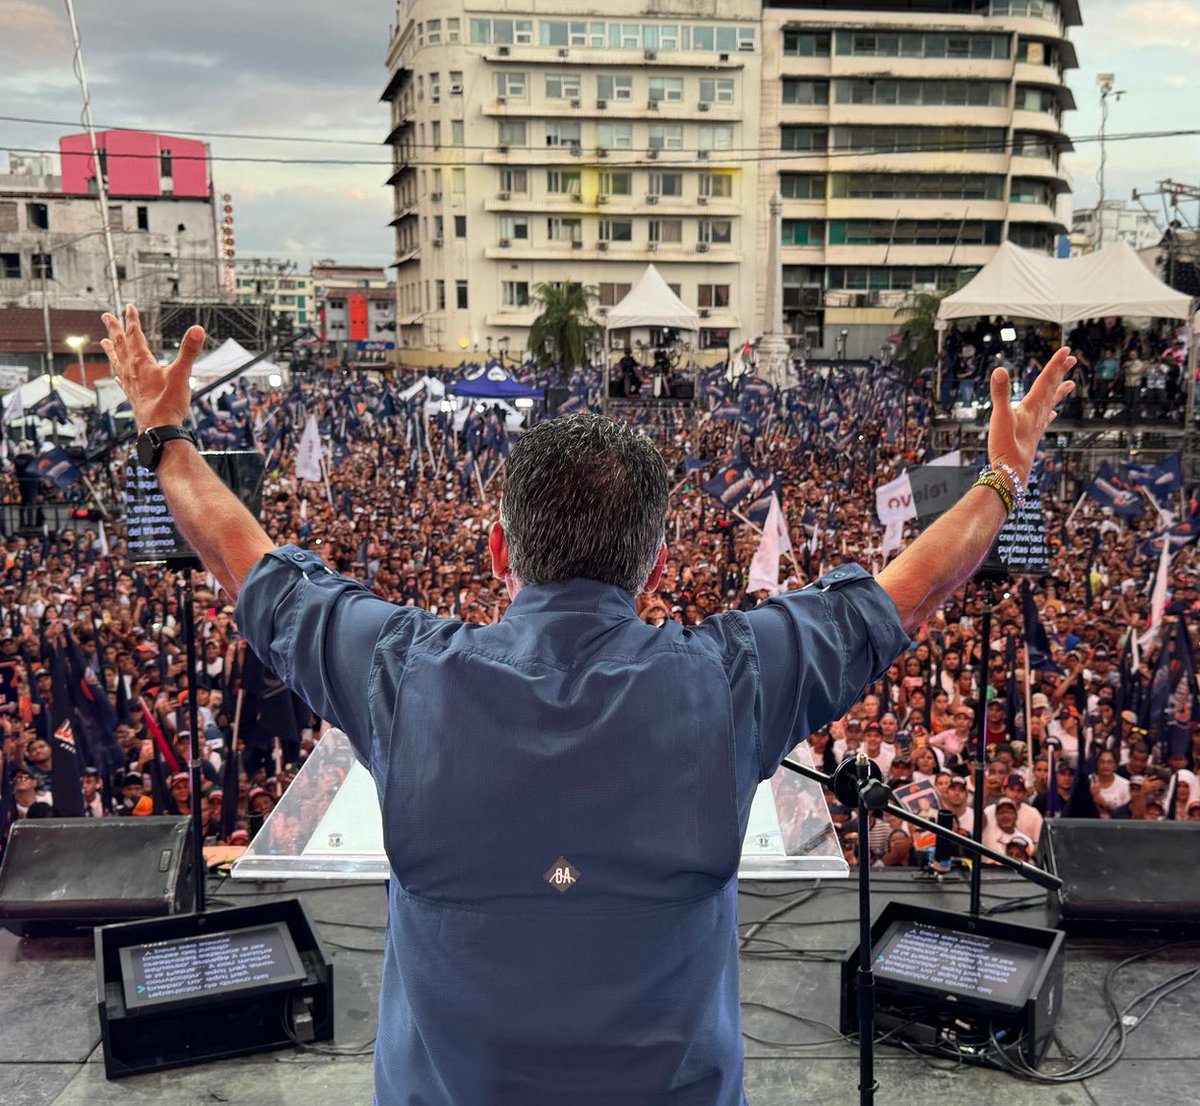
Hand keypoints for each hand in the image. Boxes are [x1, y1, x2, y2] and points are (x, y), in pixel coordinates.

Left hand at [100, 305, 204, 429]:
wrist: (159, 428)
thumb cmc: (169, 403)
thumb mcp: (182, 374)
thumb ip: (189, 351)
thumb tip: (197, 329)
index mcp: (142, 362)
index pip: (135, 335)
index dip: (132, 319)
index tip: (128, 307)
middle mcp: (132, 370)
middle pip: (121, 344)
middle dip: (114, 329)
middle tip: (106, 316)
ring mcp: (130, 382)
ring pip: (117, 360)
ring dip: (111, 348)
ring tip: (104, 341)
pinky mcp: (133, 394)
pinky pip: (121, 379)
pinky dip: (118, 372)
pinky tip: (117, 374)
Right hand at [988, 346, 1075, 482]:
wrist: (1011, 473)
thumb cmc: (1006, 447)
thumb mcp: (1000, 417)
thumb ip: (1000, 393)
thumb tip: (1000, 370)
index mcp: (1032, 407)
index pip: (1046, 380)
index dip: (1055, 364)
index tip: (1066, 350)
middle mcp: (1038, 414)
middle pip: (1052, 389)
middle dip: (1060, 373)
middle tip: (1072, 359)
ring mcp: (1037, 425)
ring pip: (1051, 403)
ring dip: (1060, 391)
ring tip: (1071, 384)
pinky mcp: (1032, 435)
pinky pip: (1045, 419)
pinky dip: (1050, 412)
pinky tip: (1052, 414)